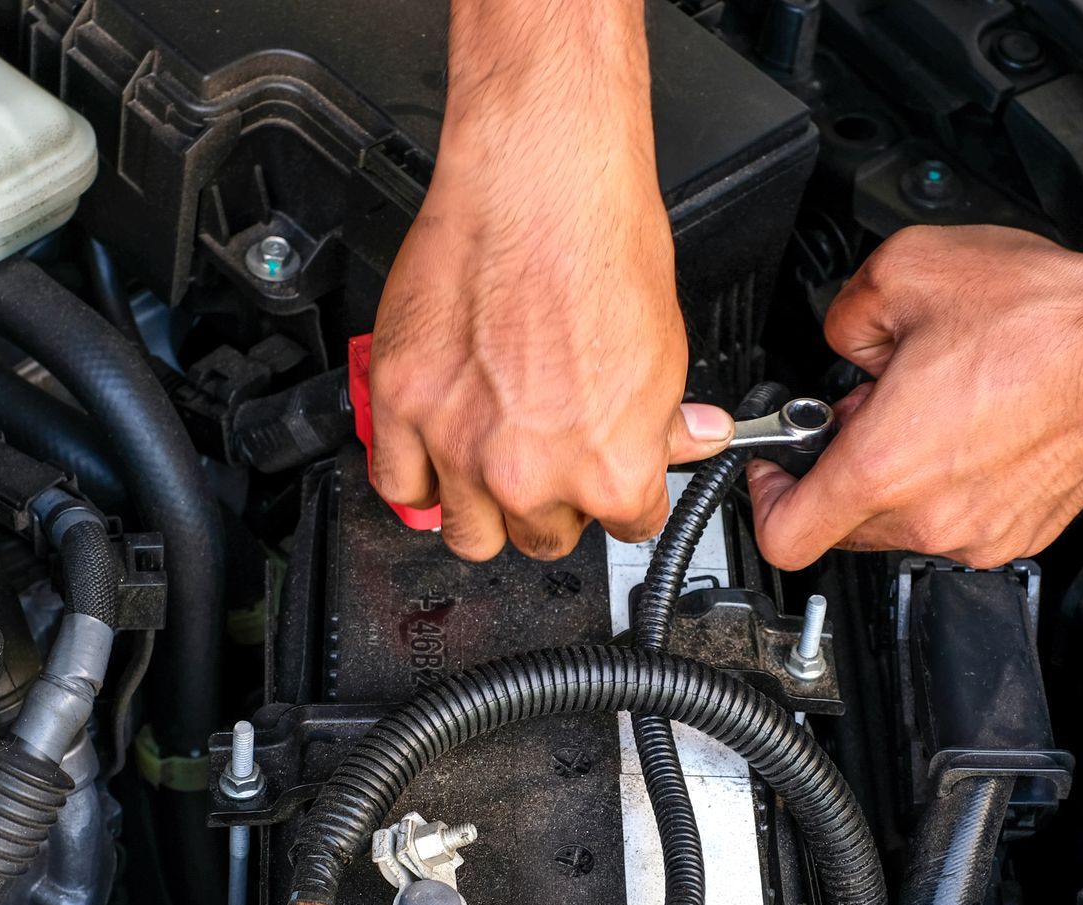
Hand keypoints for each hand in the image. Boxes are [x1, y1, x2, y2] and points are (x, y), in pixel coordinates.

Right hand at [369, 2, 733, 561]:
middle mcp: (529, 474)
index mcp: (609, 472)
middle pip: (542, 539)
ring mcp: (457, 445)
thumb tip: (684, 439)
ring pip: (467, 533)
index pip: (627, 529)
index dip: (622, 503)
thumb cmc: (604, 250)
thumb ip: (663, 420)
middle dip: (552, 507)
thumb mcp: (666, 352)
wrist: (538, 187)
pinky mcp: (401, 406)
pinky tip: (437, 457)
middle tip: (552, 463)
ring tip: (495, 466)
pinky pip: (398, 485)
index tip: (611, 486)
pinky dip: (418, 478)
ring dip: (483, 508)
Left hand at [748, 225, 1082, 568]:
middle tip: (872, 410)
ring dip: (898, 477)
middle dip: (841, 470)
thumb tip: (843, 341)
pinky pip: (956, 521)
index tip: (777, 468)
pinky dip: (948, 484)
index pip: (785, 538)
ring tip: (933, 411)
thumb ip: (843, 318)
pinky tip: (972, 427)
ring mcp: (980, 533)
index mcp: (884, 468)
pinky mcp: (1020, 533)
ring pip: (900, 525)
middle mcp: (929, 518)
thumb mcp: (901, 273)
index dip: (766, 502)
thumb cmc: (1036, 316)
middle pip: (842, 526)